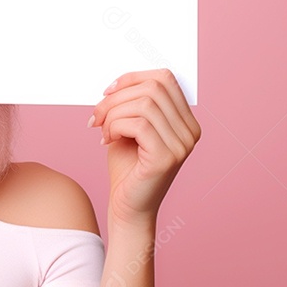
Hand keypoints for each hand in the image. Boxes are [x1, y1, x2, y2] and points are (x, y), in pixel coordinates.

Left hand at [88, 68, 201, 227]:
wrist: (127, 207)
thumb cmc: (127, 168)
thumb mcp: (129, 128)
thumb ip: (131, 104)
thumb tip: (117, 83)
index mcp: (185, 121)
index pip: (165, 79)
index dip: (132, 78)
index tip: (107, 91)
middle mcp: (190, 131)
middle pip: (153, 88)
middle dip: (117, 97)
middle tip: (96, 115)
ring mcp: (182, 145)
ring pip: (143, 104)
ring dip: (112, 114)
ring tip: (102, 131)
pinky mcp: (166, 157)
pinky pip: (138, 124)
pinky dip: (115, 127)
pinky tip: (106, 141)